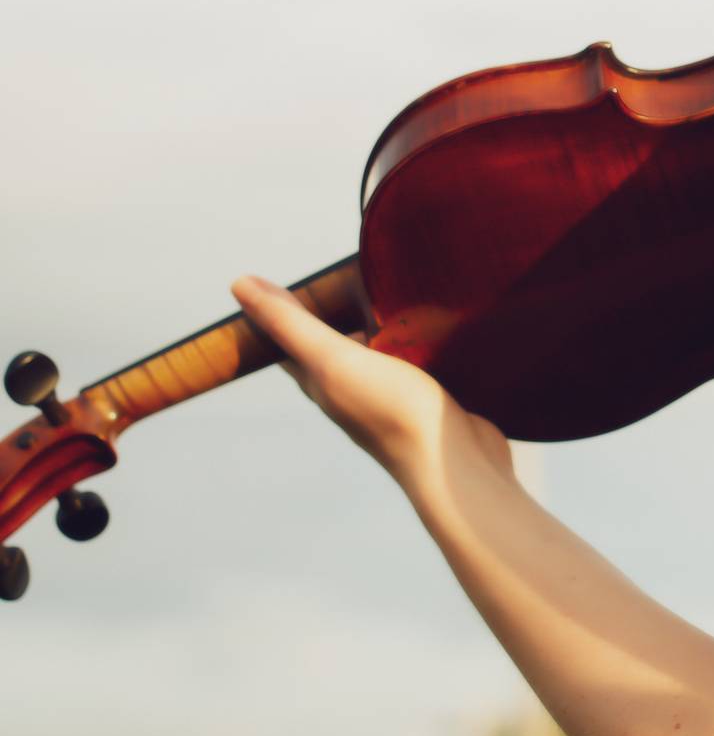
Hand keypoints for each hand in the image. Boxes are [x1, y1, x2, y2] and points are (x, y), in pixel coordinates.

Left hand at [231, 274, 511, 488]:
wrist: (452, 458)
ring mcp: (387, 392)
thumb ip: (291, 324)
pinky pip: (406, 359)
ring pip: (370, 351)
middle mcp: (348, 387)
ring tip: (381, 290)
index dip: (277, 310)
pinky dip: (406, 337)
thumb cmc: (390, 410)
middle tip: (331, 277)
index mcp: (320, 380)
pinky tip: (423, 325)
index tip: (272, 281)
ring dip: (370, 324)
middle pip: (327, 345)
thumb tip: (239, 283)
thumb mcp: (333, 358)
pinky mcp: (422, 393)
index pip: (286, 341)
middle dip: (326, 313)